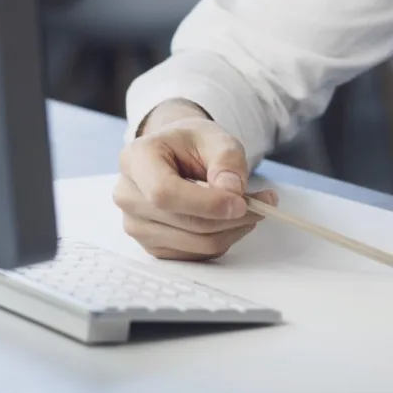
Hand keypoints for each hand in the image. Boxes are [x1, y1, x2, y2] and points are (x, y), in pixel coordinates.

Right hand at [113, 103, 277, 260]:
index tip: (241, 202)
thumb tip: (231, 191)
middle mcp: (128, 195)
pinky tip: (230, 219)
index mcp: (136, 159)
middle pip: (184, 222)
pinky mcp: (152, 246)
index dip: (206, 204)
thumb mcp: (215, 137)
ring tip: (251, 207)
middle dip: (230, 217)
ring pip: (194, 243)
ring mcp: (136, 225)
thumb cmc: (191, 143)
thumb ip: (226, 159)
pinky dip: (222, 240)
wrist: (176, 153)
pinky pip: (195, 255)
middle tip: (264, 203)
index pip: (165, 193)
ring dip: (231, 230)